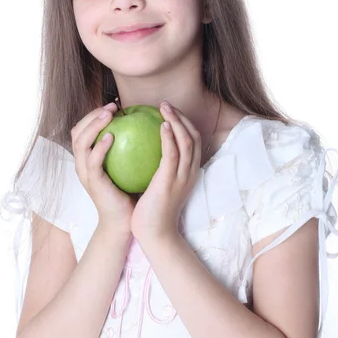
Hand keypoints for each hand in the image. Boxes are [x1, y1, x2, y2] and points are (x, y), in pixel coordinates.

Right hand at [71, 103, 135, 240]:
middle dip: (91, 114)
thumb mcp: (128, 167)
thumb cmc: (130, 193)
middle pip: (77, 131)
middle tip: (111, 105)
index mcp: (89, 159)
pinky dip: (100, 146)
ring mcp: (85, 173)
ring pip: (80, 142)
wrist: (126, 222)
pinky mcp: (93, 182)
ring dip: (94, 125)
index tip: (114, 106)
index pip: (83, 129)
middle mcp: (83, 164)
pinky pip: (93, 160)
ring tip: (109, 115)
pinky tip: (112, 135)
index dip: (94, 114)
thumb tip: (146, 124)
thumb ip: (129, 148)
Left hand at [130, 102, 201, 240]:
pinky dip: (170, 137)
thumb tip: (143, 152)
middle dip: (182, 117)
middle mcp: (190, 172)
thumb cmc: (152, 211)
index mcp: (188, 173)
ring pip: (187, 141)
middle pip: (194, 137)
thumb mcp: (158, 186)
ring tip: (164, 108)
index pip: (193, 142)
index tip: (169, 112)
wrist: (155, 233)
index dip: (184, 124)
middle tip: (165, 105)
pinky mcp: (170, 181)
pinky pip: (172, 154)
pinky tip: (161, 125)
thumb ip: (157, 169)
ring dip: (177, 121)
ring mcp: (183, 176)